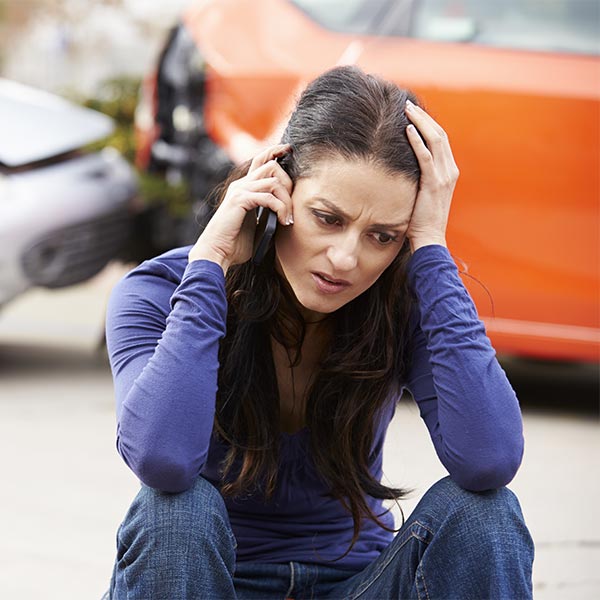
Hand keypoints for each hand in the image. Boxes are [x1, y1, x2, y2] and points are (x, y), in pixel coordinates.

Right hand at [188, 144, 293, 272]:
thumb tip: (288, 210)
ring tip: (287, 219)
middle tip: (291, 207)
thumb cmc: (235, 243)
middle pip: (271, 165)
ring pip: (273, 181)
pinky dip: (280, 208)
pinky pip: (268, 196)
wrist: (217, 252)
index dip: (275, 151)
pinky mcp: (239, 200)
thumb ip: (268, 212)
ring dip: (286, 200)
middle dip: (288, 183)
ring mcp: (239, 191)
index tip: (289, 150)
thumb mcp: (256, 224)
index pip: (260, 160)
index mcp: (244, 188)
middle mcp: (241, 185)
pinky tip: (282, 221)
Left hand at [405, 100, 458, 252]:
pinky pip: (426, 157)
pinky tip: (407, 129)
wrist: (430, 238)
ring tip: (406, 110)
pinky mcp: (433, 184)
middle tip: (408, 105)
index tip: (414, 113)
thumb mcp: (424, 194)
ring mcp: (444, 177)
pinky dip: (417, 141)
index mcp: (449, 172)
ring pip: (435, 140)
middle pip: (439, 134)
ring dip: (420, 122)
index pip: (441, 140)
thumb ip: (421, 178)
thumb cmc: (422, 220)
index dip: (428, 124)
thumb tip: (405, 167)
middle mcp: (450, 171)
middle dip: (424, 117)